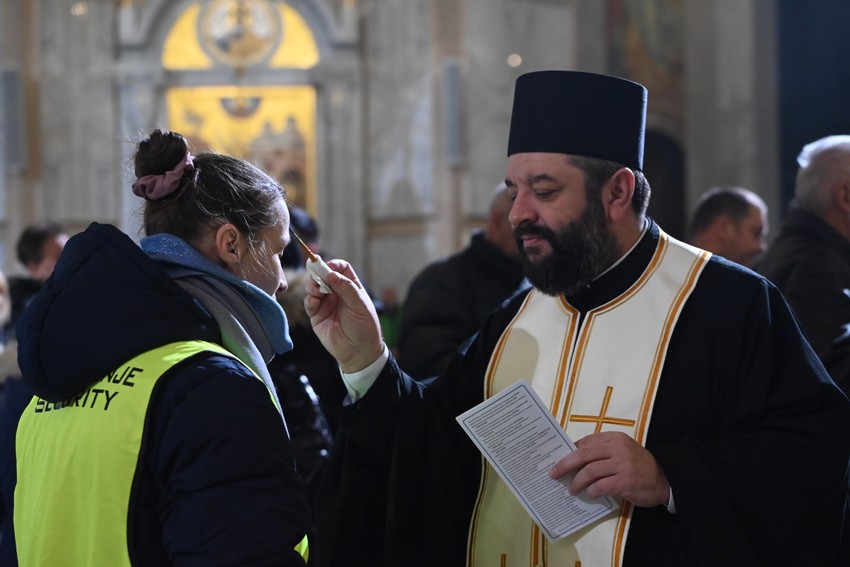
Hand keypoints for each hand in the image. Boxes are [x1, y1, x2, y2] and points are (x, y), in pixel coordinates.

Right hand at [303, 258, 383, 372]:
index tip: (327, 266)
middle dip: (319, 274)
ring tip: (317, 291)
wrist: (358, 351)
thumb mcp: (359, 305)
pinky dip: (309, 300)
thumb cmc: (364, 327)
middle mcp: (337, 293)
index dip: (333, 265)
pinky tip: (314, 302)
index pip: (341, 269)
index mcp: (351, 287)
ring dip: (312, 286)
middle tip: (317, 277)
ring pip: (314, 287)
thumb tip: (331, 274)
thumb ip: (346, 288)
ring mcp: (326, 303)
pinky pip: (309, 303)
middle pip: (324, 276)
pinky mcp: (317, 315)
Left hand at [549, 431, 669, 507]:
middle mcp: (618, 448)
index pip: (586, 442)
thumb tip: (572, 455)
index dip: (569, 451)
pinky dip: (592, 491)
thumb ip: (601, 451)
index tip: (558, 460)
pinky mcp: (626, 481)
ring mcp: (622, 465)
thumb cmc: (637, 465)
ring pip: (590, 472)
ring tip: (572, 489)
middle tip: (554, 473)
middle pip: (584, 454)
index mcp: (614, 438)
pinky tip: (590, 493)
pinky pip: (601, 486)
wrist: (663, 479)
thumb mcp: (620, 450)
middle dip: (565, 464)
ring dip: (577, 482)